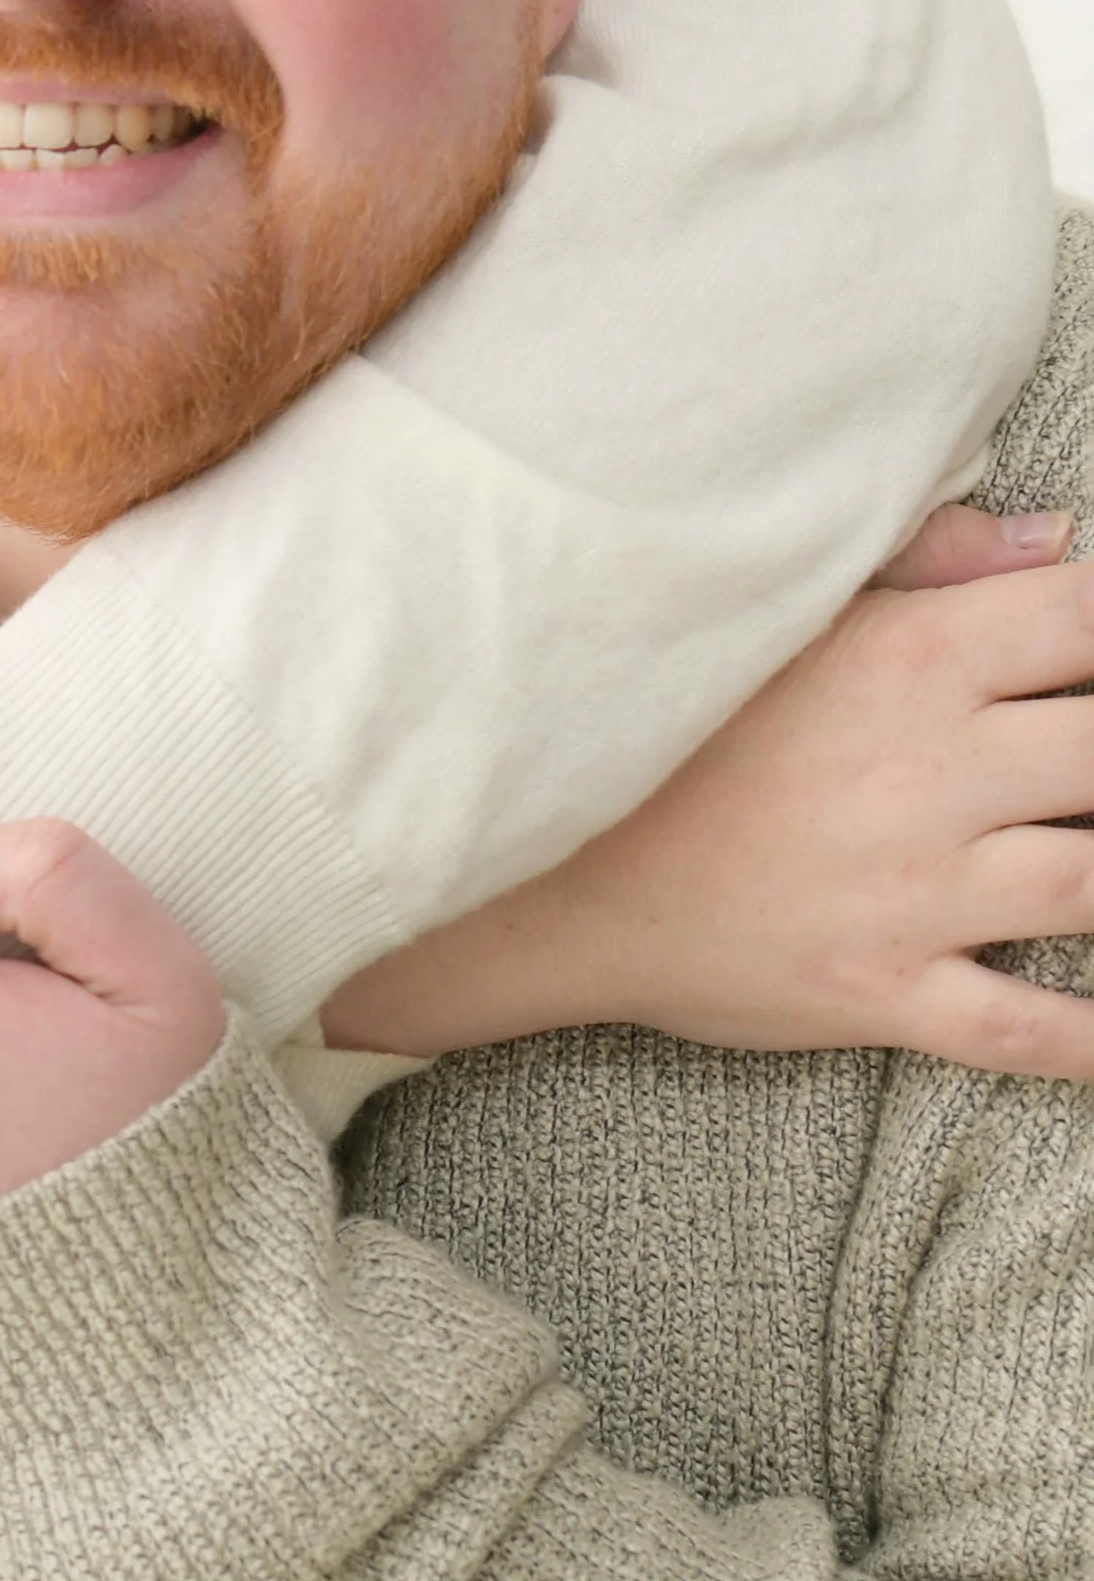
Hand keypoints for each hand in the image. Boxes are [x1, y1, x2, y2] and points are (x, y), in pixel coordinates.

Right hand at [322, 505, 1093, 1077]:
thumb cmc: (660, 716)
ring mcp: (918, 892)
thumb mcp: (788, 610)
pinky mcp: (887, 991)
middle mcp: (934, 773)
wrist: (543, 857)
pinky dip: (1089, 1040)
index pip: (1080, 622)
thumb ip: (929, 562)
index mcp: (912, 659)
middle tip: (1089, 759)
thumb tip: (1057, 540)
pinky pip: (1025, 1031)